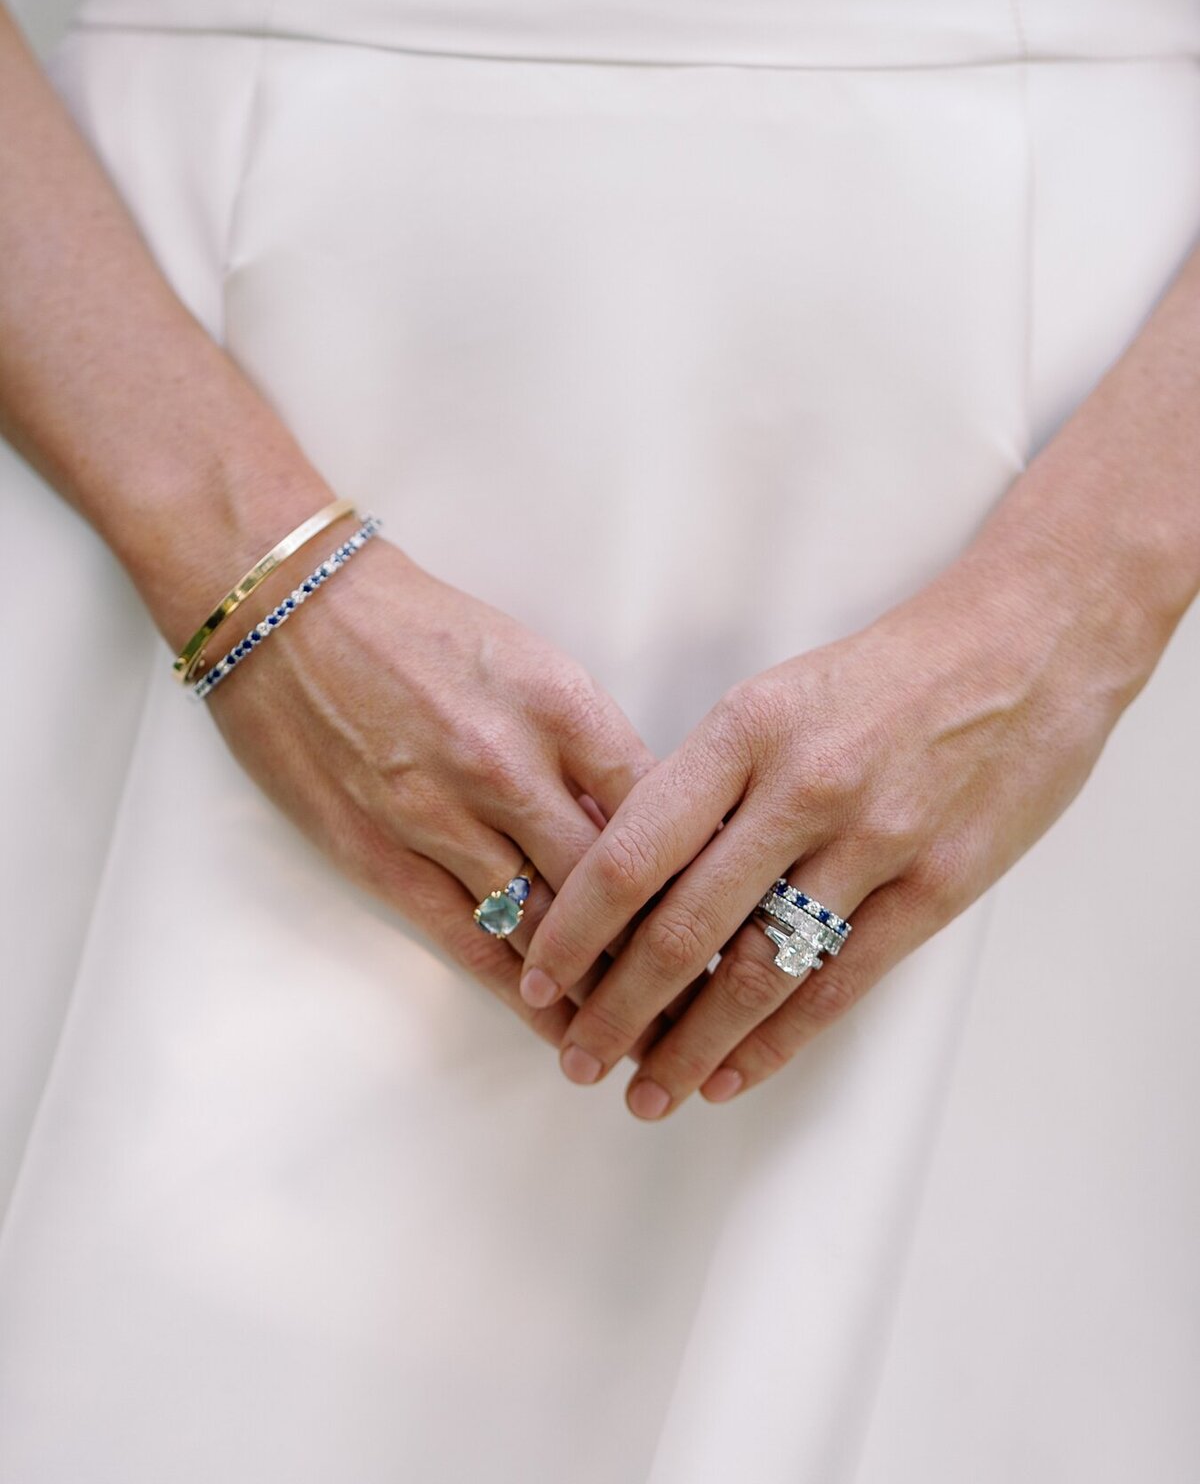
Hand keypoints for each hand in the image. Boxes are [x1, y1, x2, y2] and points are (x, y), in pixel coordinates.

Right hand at [203, 530, 667, 1052]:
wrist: (286, 608)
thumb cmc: (417, 626)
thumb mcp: (526, 662)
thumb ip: (584, 746)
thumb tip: (640, 827)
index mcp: (560, 704)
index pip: (658, 811)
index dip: (703, 875)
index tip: (736, 921)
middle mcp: (509, 765)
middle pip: (612, 883)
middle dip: (667, 951)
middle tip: (712, 1003)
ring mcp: (440, 816)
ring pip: (545, 926)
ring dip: (602, 989)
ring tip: (651, 1036)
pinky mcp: (379, 855)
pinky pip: (467, 940)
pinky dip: (521, 990)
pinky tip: (557, 1024)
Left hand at [520, 531, 1156, 1117]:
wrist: (1027, 648)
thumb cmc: (887, 673)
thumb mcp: (775, 699)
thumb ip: (709, 785)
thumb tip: (631, 880)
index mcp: (743, 730)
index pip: (633, 851)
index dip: (576, 927)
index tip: (541, 974)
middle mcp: (802, 789)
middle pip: (684, 927)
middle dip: (617, 1009)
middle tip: (576, 1055)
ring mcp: (875, 842)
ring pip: (759, 971)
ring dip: (690, 1045)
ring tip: (647, 1092)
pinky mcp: (937, 885)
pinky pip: (842, 984)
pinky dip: (778, 1042)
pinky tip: (733, 1075)